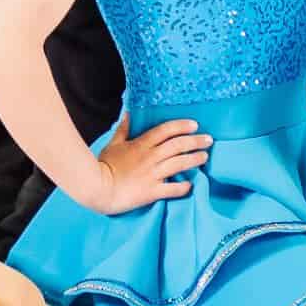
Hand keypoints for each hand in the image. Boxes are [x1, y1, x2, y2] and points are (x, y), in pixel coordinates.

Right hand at [81, 117, 212, 214]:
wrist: (97, 188)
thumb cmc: (104, 165)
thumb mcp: (113, 144)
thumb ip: (123, 129)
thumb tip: (127, 114)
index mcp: (141, 144)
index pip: (165, 130)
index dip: (181, 126)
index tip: (195, 125)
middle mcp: (150, 157)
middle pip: (177, 145)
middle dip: (195, 141)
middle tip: (209, 140)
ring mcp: (152, 175)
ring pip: (179, 164)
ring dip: (194, 159)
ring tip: (205, 157)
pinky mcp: (152, 191)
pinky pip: (172, 189)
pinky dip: (183, 187)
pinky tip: (192, 185)